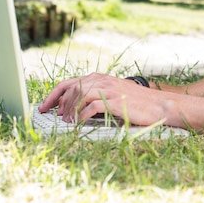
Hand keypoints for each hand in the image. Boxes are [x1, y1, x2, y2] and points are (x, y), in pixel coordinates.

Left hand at [38, 73, 166, 125]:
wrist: (159, 105)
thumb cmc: (137, 103)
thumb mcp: (114, 95)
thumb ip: (97, 97)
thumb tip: (74, 108)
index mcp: (100, 78)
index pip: (69, 82)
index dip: (53, 94)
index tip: (44, 106)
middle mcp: (102, 80)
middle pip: (71, 87)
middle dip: (59, 103)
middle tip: (55, 117)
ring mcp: (109, 89)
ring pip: (79, 94)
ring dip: (69, 109)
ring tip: (67, 122)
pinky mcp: (115, 101)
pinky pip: (91, 106)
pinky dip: (81, 116)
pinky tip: (79, 124)